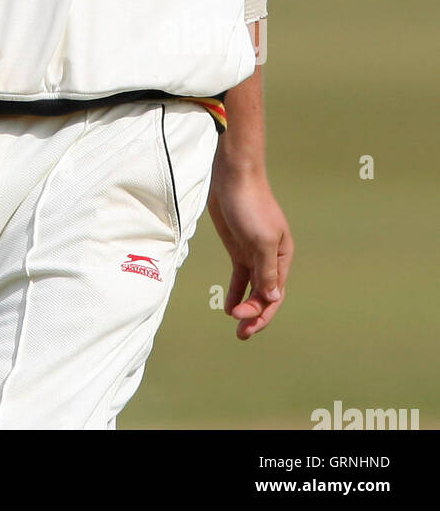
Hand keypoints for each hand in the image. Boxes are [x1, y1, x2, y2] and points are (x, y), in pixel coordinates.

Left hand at [207, 170, 292, 340]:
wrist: (233, 177)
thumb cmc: (250, 205)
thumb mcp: (260, 239)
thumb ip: (266, 270)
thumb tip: (272, 299)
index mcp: (282, 256)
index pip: (275, 294)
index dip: (262, 312)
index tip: (244, 322)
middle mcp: (270, 258)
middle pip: (265, 295)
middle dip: (255, 315)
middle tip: (241, 334)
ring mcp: (253, 253)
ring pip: (252, 289)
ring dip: (246, 307)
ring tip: (236, 326)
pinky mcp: (237, 248)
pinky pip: (240, 277)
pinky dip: (236, 292)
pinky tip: (229, 307)